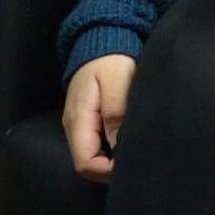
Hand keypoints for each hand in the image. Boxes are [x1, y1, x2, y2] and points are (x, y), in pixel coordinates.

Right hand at [62, 54, 135, 182]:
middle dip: (110, 170)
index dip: (106, 171)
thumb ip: (115, 112)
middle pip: (87, 164)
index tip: (131, 165)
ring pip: (92, 156)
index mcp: (78, 120)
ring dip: (112, 161)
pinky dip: (111, 149)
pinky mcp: (88, 120)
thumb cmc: (110, 60)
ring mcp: (81, 124)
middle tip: (138, 162)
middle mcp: (75, 127)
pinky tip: (128, 144)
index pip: (85, 163)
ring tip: (135, 154)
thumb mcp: (117, 81)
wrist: (101, 42)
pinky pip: (96, 144)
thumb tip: (118, 146)